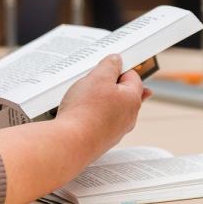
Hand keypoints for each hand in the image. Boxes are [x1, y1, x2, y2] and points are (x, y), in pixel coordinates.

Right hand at [0, 54, 151, 203]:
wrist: (70, 143)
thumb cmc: (85, 110)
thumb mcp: (98, 77)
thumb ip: (110, 65)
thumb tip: (117, 60)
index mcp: (132, 99)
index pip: (132, 76)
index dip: (118, 69)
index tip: (105, 66)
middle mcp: (128, 117)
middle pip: (122, 94)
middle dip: (108, 86)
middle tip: (92, 81)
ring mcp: (116, 131)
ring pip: (111, 109)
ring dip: (99, 102)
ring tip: (82, 98)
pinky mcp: (102, 140)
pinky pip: (100, 122)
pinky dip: (92, 116)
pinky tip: (79, 114)